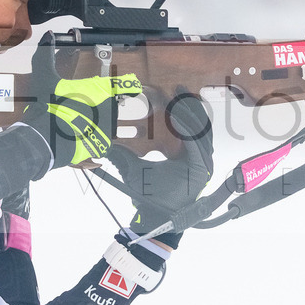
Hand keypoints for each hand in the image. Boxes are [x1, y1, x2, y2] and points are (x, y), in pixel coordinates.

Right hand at [25, 43, 140, 167]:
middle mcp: (109, 109)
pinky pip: (101, 139)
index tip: (132, 84)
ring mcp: (107, 129)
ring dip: (95, 122)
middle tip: (79, 107)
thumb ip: (47, 55)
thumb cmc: (49, 106)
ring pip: (106, 122)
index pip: (126, 85)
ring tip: (75, 123)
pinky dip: (91, 138)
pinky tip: (77, 135)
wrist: (47, 139)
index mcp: (100, 91)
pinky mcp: (102, 145)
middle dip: (98, 105)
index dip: (129, 84)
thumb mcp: (45, 77)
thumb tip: (48, 35)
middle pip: (111, 105)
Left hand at [107, 94, 213, 247]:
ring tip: (179, 97)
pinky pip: (196, 143)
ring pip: (199, 131)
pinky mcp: (201, 169)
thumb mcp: (133, 169)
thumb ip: (122, 156)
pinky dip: (188, 129)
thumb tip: (103, 145)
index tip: (172, 94)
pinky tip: (178, 116)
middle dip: (188, 105)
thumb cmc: (148, 195)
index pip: (189, 128)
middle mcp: (197, 159)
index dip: (182, 110)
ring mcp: (202, 164)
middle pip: (197, 125)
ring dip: (189, 112)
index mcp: (185, 157)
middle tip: (178, 89)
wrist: (153, 216)